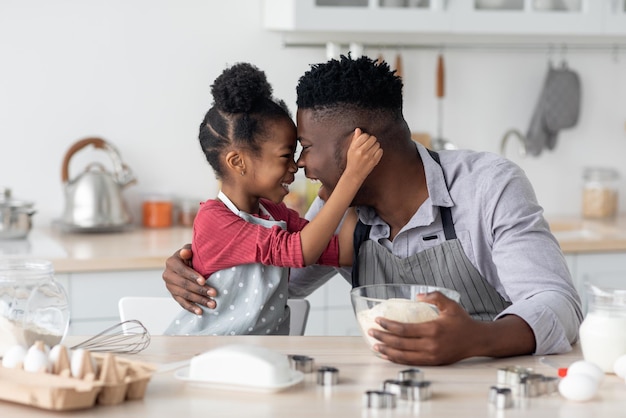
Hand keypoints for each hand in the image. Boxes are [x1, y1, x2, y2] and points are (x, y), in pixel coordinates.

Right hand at [162, 245, 216, 314]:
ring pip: (185, 295)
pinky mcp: (174, 295)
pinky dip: (192, 308)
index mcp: (171, 262)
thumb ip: (188, 250)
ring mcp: (170, 286)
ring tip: (212, 304)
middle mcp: (167, 275)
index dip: (193, 276)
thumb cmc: (191, 256)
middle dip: (200, 290)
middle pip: (184, 285)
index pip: (182, 270)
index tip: (204, 281)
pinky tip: (200, 312)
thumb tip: (186, 253)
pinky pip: (182, 303)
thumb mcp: (190, 250)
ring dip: (199, 300)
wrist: (186, 263)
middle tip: (214, 293)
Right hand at [344, 128, 382, 180]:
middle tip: (369, 145)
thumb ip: (355, 139)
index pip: (365, 135)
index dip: (366, 137)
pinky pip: (380, 151)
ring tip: (371, 150)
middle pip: (373, 139)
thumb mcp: (351, 149)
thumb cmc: (352, 160)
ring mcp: (368, 157)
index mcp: (355, 147)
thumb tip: (358, 129)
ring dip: (375, 146)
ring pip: (377, 144)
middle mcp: (362, 151)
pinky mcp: (374, 161)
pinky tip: (374, 154)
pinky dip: (378, 151)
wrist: (354, 174)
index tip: (364, 140)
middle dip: (371, 140)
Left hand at [368, 292, 535, 365]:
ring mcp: (432, 356)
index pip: (405, 330)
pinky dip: (397, 360)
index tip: (378, 320)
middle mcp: (431, 345)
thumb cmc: (462, 321)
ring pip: (403, 356)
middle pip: (400, 344)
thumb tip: (416, 296)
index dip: (389, 326)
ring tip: (375, 346)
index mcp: (433, 330)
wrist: (477, 340)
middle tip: (371, 332)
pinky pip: (411, 363)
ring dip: (387, 351)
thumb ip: (434, 297)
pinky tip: (388, 356)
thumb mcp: (450, 304)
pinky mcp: (433, 363)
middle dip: (383, 338)